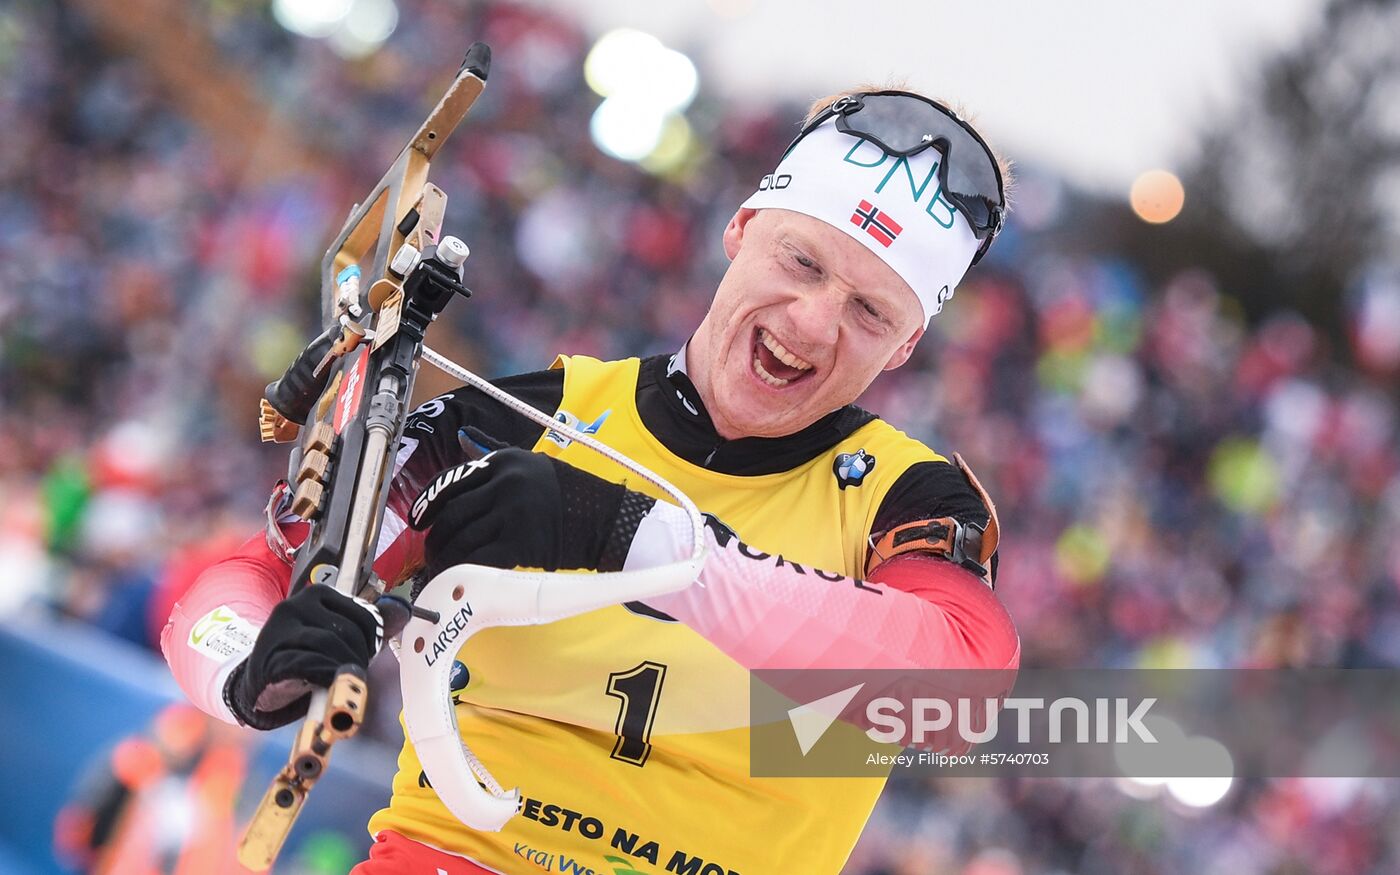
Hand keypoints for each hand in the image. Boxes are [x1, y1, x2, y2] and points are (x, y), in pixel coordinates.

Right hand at [223, 585, 383, 728]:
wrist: (258, 682)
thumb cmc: (302, 656)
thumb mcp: (334, 635)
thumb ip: (365, 625)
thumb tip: (403, 613)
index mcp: (317, 594)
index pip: (363, 614)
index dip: (372, 639)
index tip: (367, 654)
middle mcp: (295, 605)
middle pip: (347, 630)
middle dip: (358, 656)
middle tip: (354, 672)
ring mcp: (279, 630)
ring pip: (329, 645)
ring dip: (341, 668)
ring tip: (340, 680)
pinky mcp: (270, 657)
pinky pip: (308, 664)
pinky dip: (323, 676)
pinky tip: (325, 683)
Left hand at [410, 427, 654, 579]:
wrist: (607, 520)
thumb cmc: (568, 493)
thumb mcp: (531, 462)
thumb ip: (493, 452)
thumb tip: (460, 437)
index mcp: (504, 460)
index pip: (450, 482)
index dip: (428, 506)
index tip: (420, 522)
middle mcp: (505, 483)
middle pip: (453, 514)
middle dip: (436, 538)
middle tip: (431, 552)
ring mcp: (512, 513)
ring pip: (461, 539)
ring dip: (445, 558)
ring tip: (441, 569)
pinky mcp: (520, 543)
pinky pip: (477, 559)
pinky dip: (462, 571)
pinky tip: (458, 579)